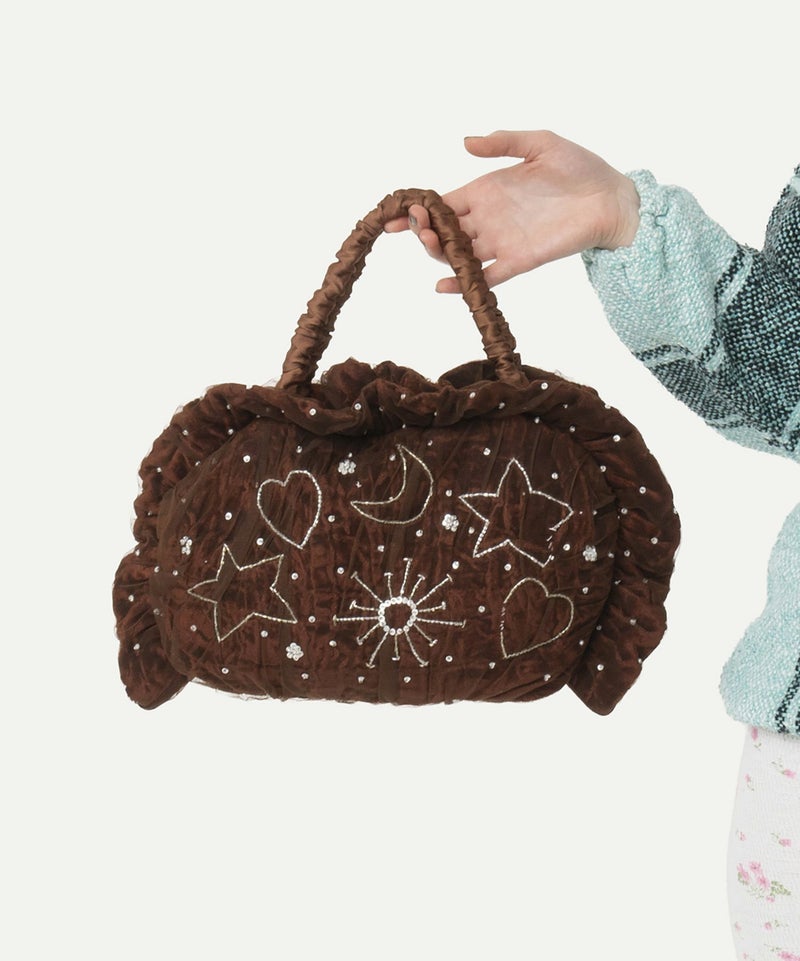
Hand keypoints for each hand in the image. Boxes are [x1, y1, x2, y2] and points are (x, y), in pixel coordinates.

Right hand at [384, 130, 640, 291]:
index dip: (417, 210)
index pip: (442, 204)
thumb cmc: (580, 167)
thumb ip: (503, 142)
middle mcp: (488, 219)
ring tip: (430, 244)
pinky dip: (464, 284)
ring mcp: (501, 242)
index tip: (395, 213)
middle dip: (422, 232)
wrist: (611, 198)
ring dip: (438, 253)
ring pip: (458, 254)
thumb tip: (465, 142)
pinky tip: (444, 286)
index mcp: (486, 191)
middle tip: (417, 227)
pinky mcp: (519, 261)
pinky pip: (486, 277)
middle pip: (444, 232)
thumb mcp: (541, 143)